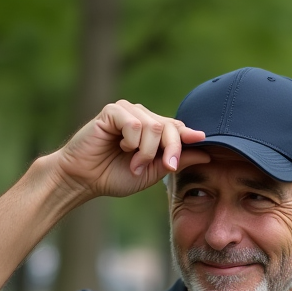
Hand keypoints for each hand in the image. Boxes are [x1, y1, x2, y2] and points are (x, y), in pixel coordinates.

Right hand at [51, 100, 209, 198]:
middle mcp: (142, 117)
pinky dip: (132, 142)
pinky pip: (135, 124)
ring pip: (155, 127)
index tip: (204, 143)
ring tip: (132, 162)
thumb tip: (207, 154)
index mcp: (153, 131)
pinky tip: (121, 148)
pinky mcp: (113, 111)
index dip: (190, 137)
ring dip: (146, 152)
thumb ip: (177, 161)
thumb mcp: (152, 172)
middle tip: (164, 167)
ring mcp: (128, 111)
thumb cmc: (114, 176)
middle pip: (171, 127)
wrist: (85, 179)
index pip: (178, 129)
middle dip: (171, 150)